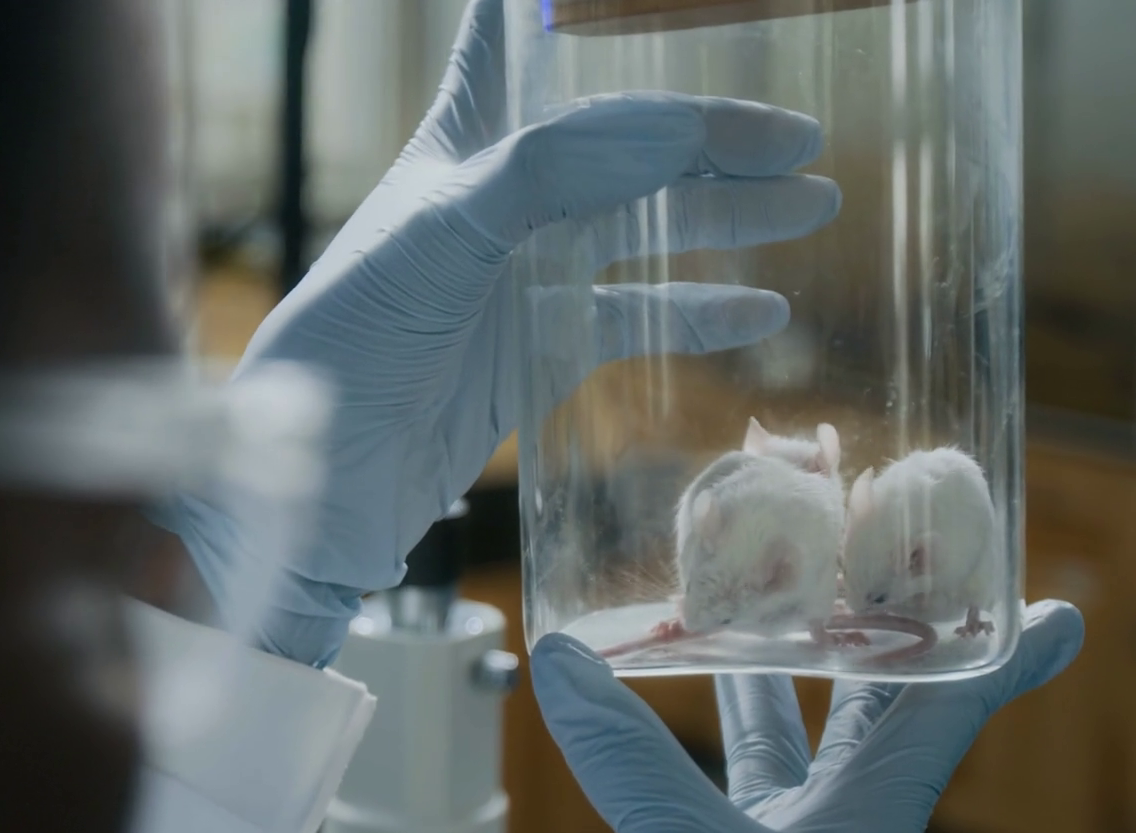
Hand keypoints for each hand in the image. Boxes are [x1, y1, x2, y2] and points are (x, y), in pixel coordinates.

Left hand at [169, 0, 841, 664]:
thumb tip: (678, 129)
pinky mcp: (543, 351)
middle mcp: (501, 195)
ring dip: (728, 214)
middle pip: (625, 138)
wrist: (318, 483)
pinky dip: (702, 311)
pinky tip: (766, 308)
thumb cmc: (352, 338)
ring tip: (817, 201)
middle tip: (800, 132)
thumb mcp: (444, 233)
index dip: (569, 8)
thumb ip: (555, 170)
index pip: (515, 38)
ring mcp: (526, 274)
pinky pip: (639, 316)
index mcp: (461, 138)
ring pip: (648, 224)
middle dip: (710, 129)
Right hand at [530, 601, 1085, 832]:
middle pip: (873, 713)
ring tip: (759, 607)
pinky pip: (710, 794)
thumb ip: (635, 765)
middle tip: (871, 572)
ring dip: (776, 676)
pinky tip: (641, 719)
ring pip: (786, 745)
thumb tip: (569, 662)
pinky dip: (681, 742)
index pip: (956, 712)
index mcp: (873, 823)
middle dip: (879, 641)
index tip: (1049, 609)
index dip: (1008, 654)